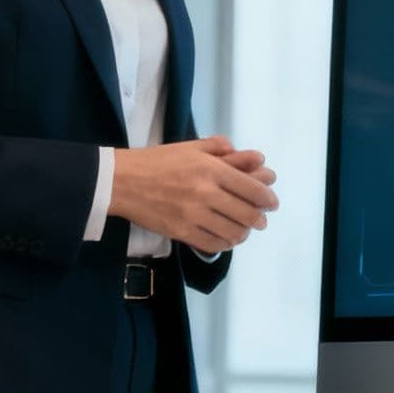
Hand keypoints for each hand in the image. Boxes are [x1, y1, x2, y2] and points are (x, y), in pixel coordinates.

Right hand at [111, 136, 278, 254]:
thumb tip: (254, 157)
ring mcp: (194, 216)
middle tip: (260, 219)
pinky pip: (213, 244)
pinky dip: (225, 244)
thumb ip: (222, 149)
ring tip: (244, 230)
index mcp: (211, 169)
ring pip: (233, 232)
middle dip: (259, 218)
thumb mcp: (191, 147)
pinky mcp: (181, 233)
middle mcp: (206, 193)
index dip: (268, 199)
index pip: (252, 189)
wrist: (121, 182)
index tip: (272, 203)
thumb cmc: (157, 161)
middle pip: (247, 213)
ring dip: (243, 233)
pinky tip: (226, 238)